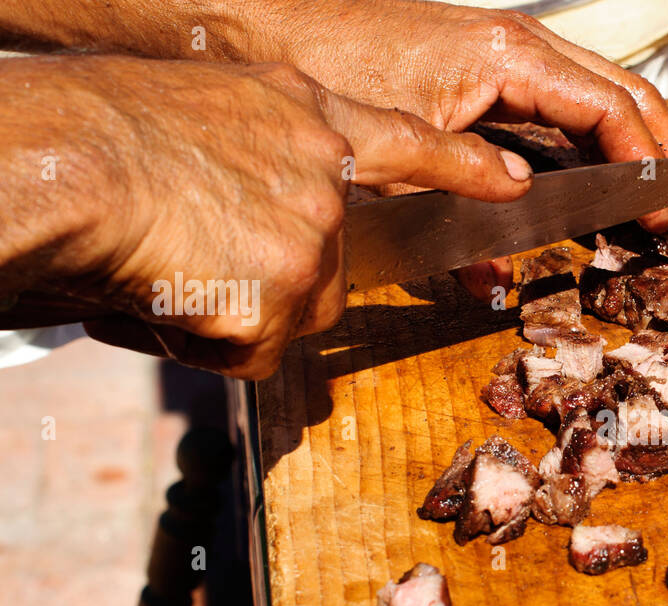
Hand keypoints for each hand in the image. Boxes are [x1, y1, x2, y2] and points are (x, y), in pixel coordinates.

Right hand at [9, 55, 534, 377]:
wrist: (69, 164)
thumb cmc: (98, 129)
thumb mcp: (201, 106)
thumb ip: (252, 151)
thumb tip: (245, 203)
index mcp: (301, 113)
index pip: (407, 141)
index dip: (460, 165)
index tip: (509, 181)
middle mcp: (323, 173)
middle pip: (331, 259)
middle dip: (274, 272)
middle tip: (199, 252)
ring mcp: (315, 238)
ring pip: (292, 305)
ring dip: (238, 307)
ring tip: (170, 266)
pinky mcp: (290, 299)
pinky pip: (255, 348)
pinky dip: (210, 340)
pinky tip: (170, 298)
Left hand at [270, 0, 667, 237]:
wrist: (264, 21)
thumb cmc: (327, 68)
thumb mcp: (399, 152)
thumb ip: (460, 206)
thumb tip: (501, 267)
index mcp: (510, 57)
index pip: (610, 112)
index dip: (651, 169)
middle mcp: (517, 46)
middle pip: (623, 97)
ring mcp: (502, 53)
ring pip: (597, 97)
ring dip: (639, 150)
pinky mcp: (481, 69)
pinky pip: (557, 104)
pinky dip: (591, 142)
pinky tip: (599, 182)